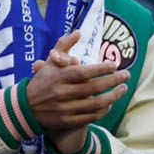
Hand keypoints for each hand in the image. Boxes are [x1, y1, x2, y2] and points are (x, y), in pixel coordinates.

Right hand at [25, 30, 128, 153]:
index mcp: (58, 77)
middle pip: (93, 88)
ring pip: (95, 104)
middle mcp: (61, 93)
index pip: (83, 72)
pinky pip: (91, 116)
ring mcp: (65, 109)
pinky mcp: (68, 121)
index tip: (114, 65)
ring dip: (113, 96)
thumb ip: (63, 46)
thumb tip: (79, 32)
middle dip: (113, 81)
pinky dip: (103, 110)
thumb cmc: (43, 81)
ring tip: (123, 88)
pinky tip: (111, 103)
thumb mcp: (50, 62)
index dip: (101, 69)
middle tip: (127, 75)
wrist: (26, 108)